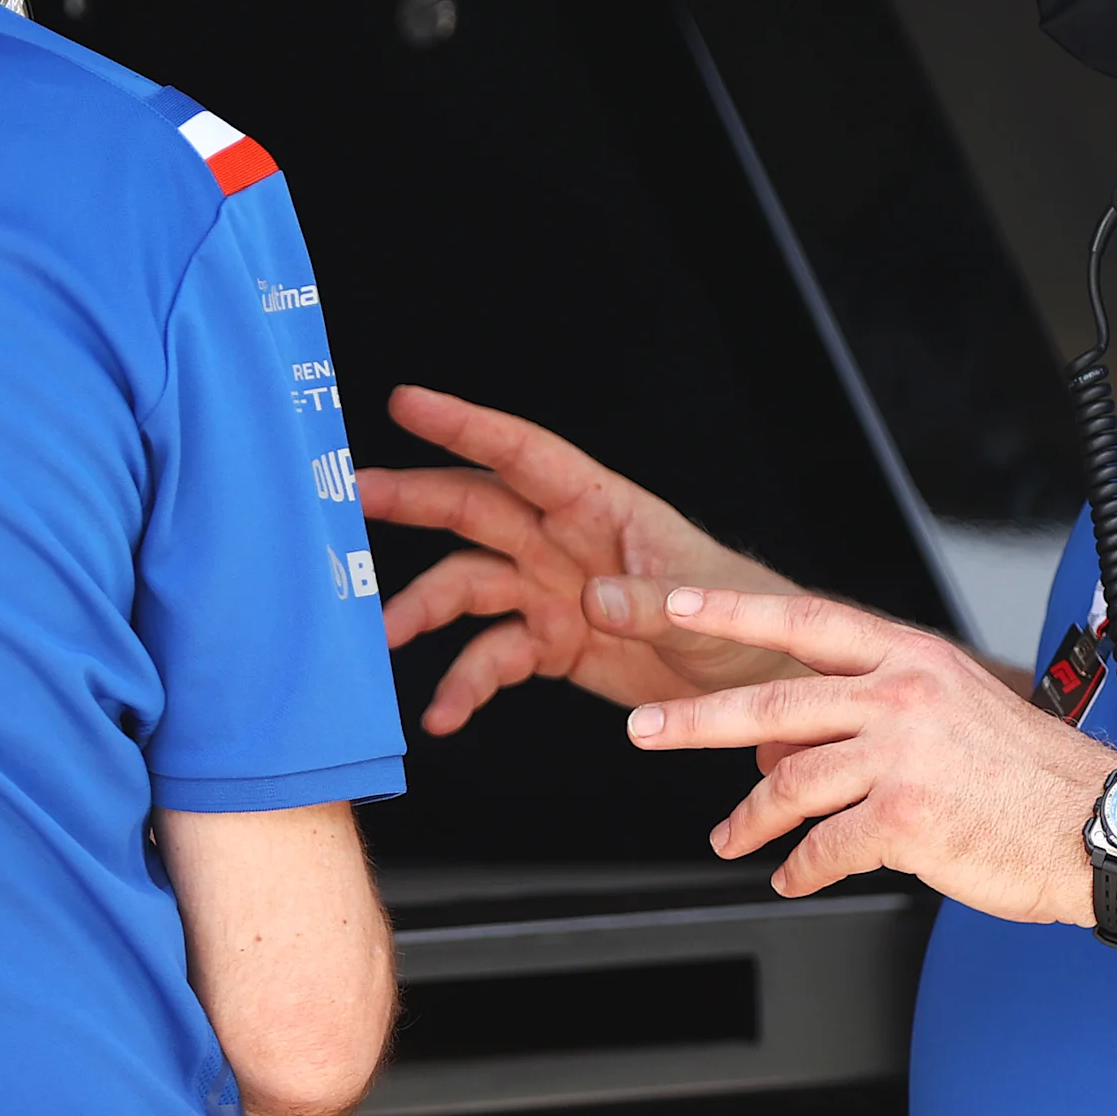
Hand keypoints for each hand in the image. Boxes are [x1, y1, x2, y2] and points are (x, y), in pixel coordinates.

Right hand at [363, 386, 812, 736]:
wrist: (764, 683)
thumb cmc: (751, 618)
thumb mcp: (709, 606)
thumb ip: (649, 602)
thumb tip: (590, 599)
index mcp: (604, 507)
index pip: (525, 455)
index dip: (466, 426)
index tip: (406, 402)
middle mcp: (566, 542)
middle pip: (475, 509)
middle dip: (413, 500)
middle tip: (352, 498)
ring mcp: (554, 592)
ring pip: (469, 585)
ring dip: (423, 609)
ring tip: (385, 636)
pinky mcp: (553, 645)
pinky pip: (492, 657)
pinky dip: (464, 684)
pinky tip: (442, 713)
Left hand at [625, 586, 1116, 924]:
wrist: (1101, 830)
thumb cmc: (1032, 778)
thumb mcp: (957, 711)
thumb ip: (874, 714)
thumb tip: (785, 747)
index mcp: (915, 660)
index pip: (806, 622)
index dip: (734, 611)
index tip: (676, 605)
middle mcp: (903, 696)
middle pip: (773, 703)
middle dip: (696, 720)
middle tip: (644, 729)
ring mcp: (903, 755)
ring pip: (790, 782)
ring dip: (749, 818)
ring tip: (728, 838)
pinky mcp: (907, 818)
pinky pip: (826, 846)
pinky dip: (802, 867)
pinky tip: (794, 876)